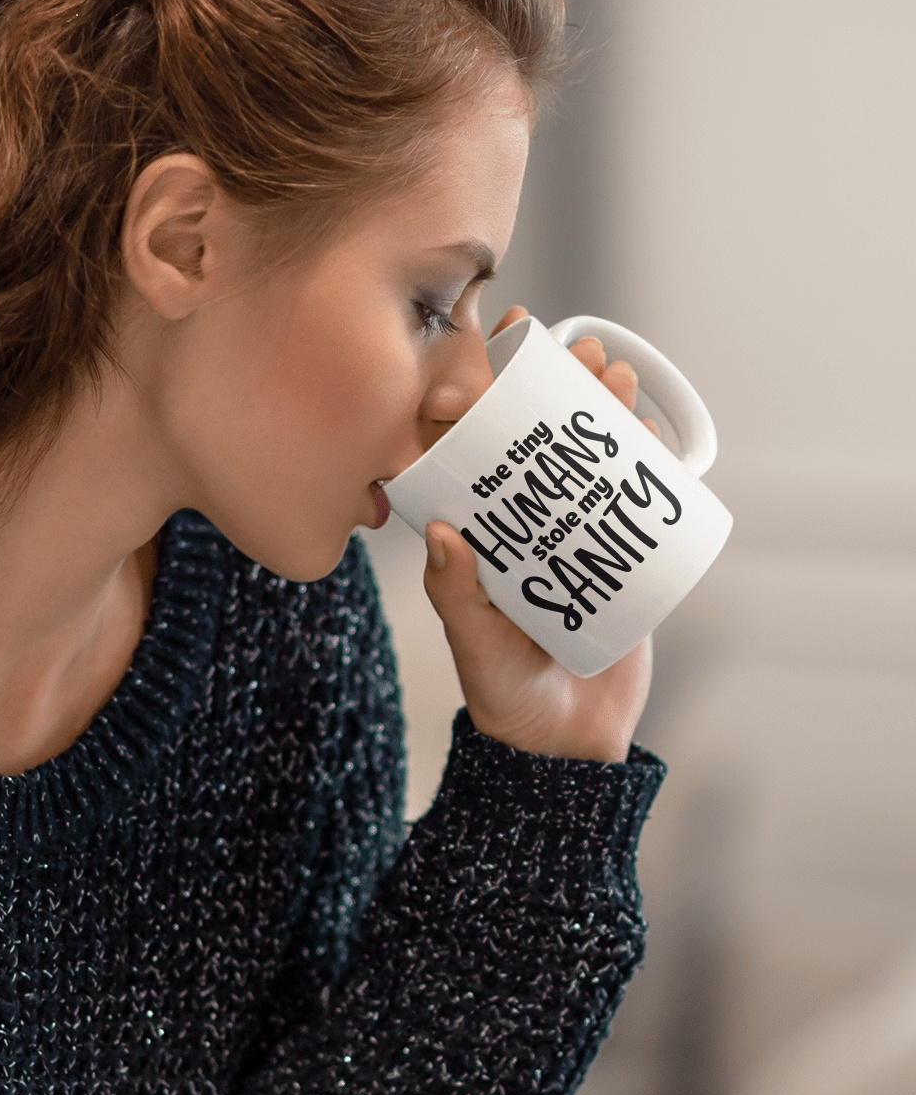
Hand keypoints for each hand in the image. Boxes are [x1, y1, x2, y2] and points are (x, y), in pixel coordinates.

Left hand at [421, 306, 653, 761]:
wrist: (567, 748)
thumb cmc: (506, 699)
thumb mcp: (477, 647)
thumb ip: (459, 597)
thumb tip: (440, 533)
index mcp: (478, 537)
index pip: (470, 452)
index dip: (478, 398)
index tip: (485, 347)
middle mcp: (524, 527)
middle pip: (538, 440)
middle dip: (555, 388)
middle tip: (573, 349)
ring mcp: (574, 538)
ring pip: (588, 459)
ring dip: (603, 411)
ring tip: (615, 373)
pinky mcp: (623, 558)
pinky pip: (636, 499)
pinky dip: (647, 460)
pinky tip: (653, 426)